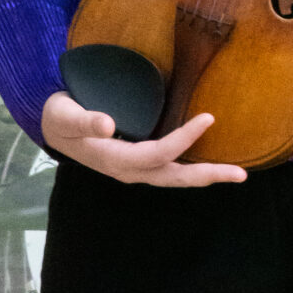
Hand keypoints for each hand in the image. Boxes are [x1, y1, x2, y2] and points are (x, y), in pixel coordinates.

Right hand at [41, 90, 245, 186]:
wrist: (51, 128)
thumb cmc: (59, 116)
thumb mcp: (64, 114)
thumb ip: (84, 119)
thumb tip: (107, 123)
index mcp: (114, 158)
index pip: (158, 153)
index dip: (184, 138)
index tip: (209, 118)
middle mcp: (128, 170)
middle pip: (174, 177)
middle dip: (207, 175)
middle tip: (241, 175)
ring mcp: (134, 170)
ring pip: (174, 178)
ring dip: (204, 176)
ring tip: (235, 174)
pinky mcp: (138, 164)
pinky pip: (169, 171)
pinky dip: (191, 170)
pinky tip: (210, 165)